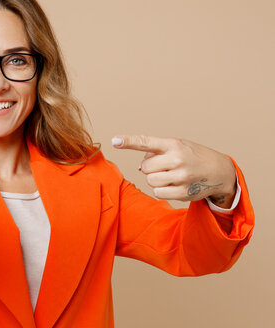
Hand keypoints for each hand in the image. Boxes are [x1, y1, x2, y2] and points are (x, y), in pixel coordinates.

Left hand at [112, 135, 236, 205]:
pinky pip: (158, 193)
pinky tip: (174, 184)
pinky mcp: (183, 192)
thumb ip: (156, 152)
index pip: (146, 142)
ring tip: (170, 175)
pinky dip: (161, 189)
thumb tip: (141, 168)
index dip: (129, 141)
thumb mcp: (177, 146)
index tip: (114, 141)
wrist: (220, 171)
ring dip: (155, 179)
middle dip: (150, 167)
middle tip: (165, 166)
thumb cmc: (192, 156)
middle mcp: (177, 159)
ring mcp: (181, 177)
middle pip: (145, 167)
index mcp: (173, 144)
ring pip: (150, 180)